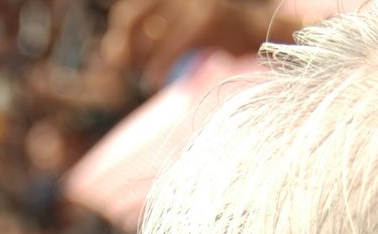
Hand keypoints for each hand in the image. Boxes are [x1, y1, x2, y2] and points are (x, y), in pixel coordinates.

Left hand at [101, 0, 291, 84]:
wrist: (266, 35)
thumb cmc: (225, 38)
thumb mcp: (187, 32)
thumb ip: (155, 39)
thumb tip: (110, 54)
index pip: (129, 12)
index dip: (117, 35)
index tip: (115, 59)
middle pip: (131, 18)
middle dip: (121, 46)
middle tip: (122, 69)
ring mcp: (193, 4)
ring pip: (149, 36)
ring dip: (140, 62)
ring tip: (144, 80)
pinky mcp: (205, 21)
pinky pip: (169, 48)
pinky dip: (156, 67)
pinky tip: (152, 81)